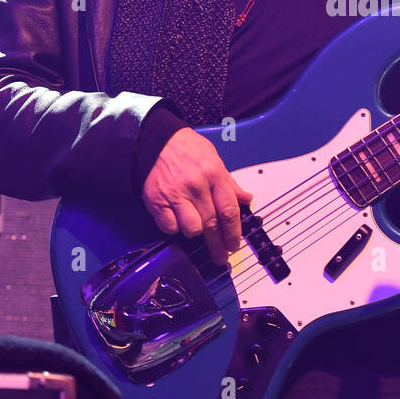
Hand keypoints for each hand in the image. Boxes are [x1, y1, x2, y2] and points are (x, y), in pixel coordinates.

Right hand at [140, 128, 252, 266]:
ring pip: (191, 229)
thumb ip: (229, 182)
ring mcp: (176, 195)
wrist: (154, 141)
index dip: (233, 232)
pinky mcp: (157, 202)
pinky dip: (175, 228)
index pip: (229, 210)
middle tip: (220, 257)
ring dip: (195, 233)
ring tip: (196, 227)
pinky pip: (170, 227)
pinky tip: (177, 220)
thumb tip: (246, 199)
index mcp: (214, 174)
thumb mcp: (213, 158)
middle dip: (218, 245)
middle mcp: (196, 186)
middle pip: (212, 224)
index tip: (234, 245)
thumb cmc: (186, 148)